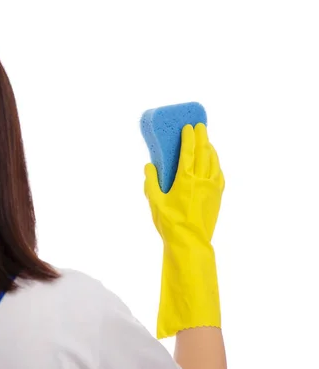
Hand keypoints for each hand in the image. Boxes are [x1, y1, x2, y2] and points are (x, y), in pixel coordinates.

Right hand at [143, 123, 224, 338]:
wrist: (190, 242)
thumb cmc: (170, 223)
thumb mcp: (155, 202)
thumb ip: (151, 182)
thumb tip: (149, 166)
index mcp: (185, 180)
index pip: (189, 152)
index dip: (188, 138)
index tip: (188, 127)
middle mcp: (201, 180)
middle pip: (204, 153)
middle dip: (202, 137)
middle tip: (200, 126)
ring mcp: (212, 188)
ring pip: (214, 162)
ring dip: (211, 149)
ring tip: (207, 141)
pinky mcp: (217, 196)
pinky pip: (219, 175)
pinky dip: (216, 164)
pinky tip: (214, 163)